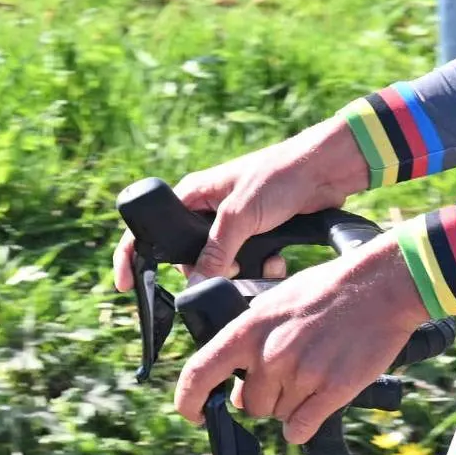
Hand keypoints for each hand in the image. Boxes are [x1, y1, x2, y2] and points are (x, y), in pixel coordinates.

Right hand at [112, 116, 370, 292]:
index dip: (134, 255)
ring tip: (257, 271)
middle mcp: (210, 209)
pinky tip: (278, 266)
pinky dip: (262, 269)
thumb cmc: (280, 176)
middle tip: (218, 280)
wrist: (328, 169)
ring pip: (222, 263)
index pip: (151, 226)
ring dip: (239, 274)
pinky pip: (250, 263)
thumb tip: (193, 283)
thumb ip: (216, 251)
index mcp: (195, 194)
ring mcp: (235, 223)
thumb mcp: (241, 215)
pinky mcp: (260, 234)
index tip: (126, 285)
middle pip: (188, 254)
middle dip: (203, 272)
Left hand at [173, 239, 426, 443]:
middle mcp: (269, 355)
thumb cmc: (328, 291)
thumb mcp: (276, 302)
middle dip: (265, 397)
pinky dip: (304, 425)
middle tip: (290, 373)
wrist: (380, 287)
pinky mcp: (331, 391)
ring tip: (314, 371)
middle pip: (250, 405)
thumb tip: (237, 382)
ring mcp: (301, 375)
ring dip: (291, 405)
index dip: (189, 401)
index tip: (196, 413)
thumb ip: (251, 340)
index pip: (199, 373)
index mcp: (248, 329)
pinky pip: (300, 429)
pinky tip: (317, 403)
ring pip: (279, 416)